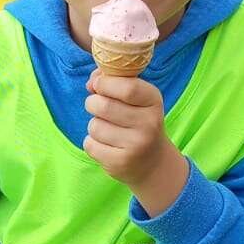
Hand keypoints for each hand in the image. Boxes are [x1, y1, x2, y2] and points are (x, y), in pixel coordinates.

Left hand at [84, 70, 188, 215]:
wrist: (153, 161)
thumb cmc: (137, 120)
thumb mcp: (135, 97)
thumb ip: (114, 81)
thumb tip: (92, 82)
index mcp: (153, 101)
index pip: (127, 88)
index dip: (104, 83)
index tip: (97, 84)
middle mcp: (149, 124)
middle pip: (103, 106)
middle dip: (92, 103)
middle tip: (97, 106)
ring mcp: (136, 145)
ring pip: (94, 126)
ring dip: (94, 125)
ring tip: (108, 130)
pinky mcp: (121, 162)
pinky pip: (90, 145)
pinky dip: (92, 143)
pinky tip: (107, 145)